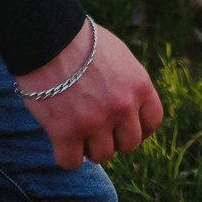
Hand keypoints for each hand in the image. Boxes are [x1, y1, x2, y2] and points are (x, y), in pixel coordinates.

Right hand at [14, 21, 162, 168]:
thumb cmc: (80, 42)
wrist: (49, 38)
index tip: (122, 127)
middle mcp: (123, 107)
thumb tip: (128, 104)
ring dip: (88, 147)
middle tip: (95, 127)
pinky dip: (65, 156)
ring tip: (75, 129)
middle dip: (113, 138)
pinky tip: (59, 140)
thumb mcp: (119, 57)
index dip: (137, 128)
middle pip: (129, 144)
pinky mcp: (66, 132)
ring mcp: (96, 121)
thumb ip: (127, 83)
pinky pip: (71, 162)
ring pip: (102, 156)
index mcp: (139, 86)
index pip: (152, 122)